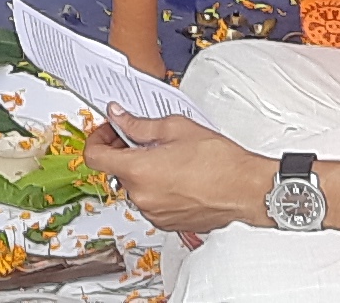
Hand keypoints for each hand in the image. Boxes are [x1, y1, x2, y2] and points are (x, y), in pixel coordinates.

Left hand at [86, 113, 272, 234]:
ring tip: (166, 156)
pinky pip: (151, 202)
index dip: (97, 139)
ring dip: (141, 171)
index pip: (95, 157)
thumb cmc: (219, 161)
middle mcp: (141, 196)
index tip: (108, 131)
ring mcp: (153, 212)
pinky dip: (155, 188)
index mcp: (138, 170)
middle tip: (141, 137)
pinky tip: (175, 174)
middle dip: (124, 151)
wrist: (245, 189)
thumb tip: (120, 117)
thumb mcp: (175, 128)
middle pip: (116, 171)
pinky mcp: (166, 222)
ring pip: (134, 187)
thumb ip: (139, 124)